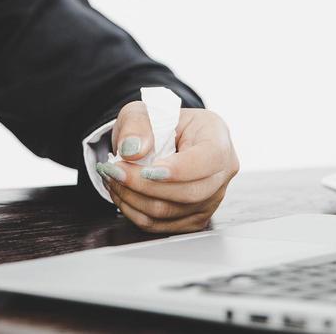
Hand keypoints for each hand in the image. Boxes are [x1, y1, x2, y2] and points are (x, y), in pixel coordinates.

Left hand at [95, 104, 239, 233]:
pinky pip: (162, 225)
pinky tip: (122, 193)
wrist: (158, 140)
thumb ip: (136, 125)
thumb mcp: (143, 111)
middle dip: (146, 186)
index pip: (210, 159)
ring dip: (135, 199)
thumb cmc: (158, 123)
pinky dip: (135, 211)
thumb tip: (132, 151)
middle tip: (116, 171)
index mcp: (217, 136)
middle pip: (190, 192)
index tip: (147, 170)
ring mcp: (211, 198)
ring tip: (114, 179)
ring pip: (172, 212)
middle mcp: (222, 171)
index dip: (179, 170)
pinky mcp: (194, 218)